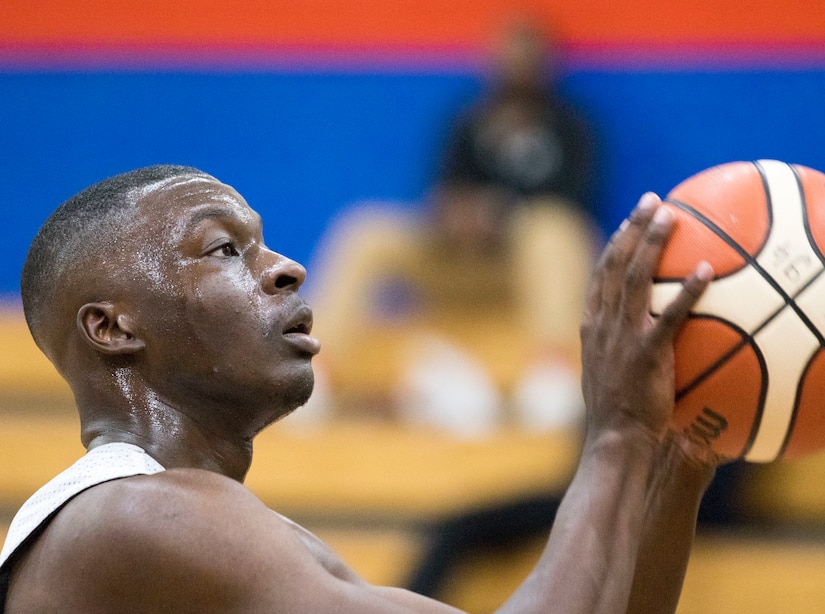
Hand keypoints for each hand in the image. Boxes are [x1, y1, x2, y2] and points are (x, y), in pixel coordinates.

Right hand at [580, 193, 712, 443]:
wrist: (614, 439)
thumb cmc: (616, 415)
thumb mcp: (608, 376)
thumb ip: (621, 350)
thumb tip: (643, 338)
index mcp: (592, 326)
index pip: (600, 275)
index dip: (614, 245)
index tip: (629, 222)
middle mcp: (603, 324)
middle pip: (615, 264)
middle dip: (632, 228)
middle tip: (652, 201)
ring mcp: (622, 336)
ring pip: (635, 278)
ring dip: (651, 242)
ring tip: (670, 216)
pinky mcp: (645, 353)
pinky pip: (670, 316)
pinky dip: (687, 291)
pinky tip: (706, 270)